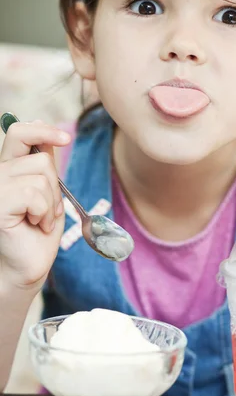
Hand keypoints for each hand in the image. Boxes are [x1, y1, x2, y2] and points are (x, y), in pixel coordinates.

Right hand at [0, 120, 69, 290]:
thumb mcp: (48, 193)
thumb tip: (49, 137)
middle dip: (54, 185)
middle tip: (47, 209)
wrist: (27, 265)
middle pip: (40, 159)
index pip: (19, 132)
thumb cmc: (37, 232)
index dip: (43, 130)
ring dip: (50, 203)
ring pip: (40, 177)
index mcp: (7, 167)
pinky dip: (44, 212)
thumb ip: (45, 165)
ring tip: (40, 220)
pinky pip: (34, 194)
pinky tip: (36, 225)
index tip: (66, 137)